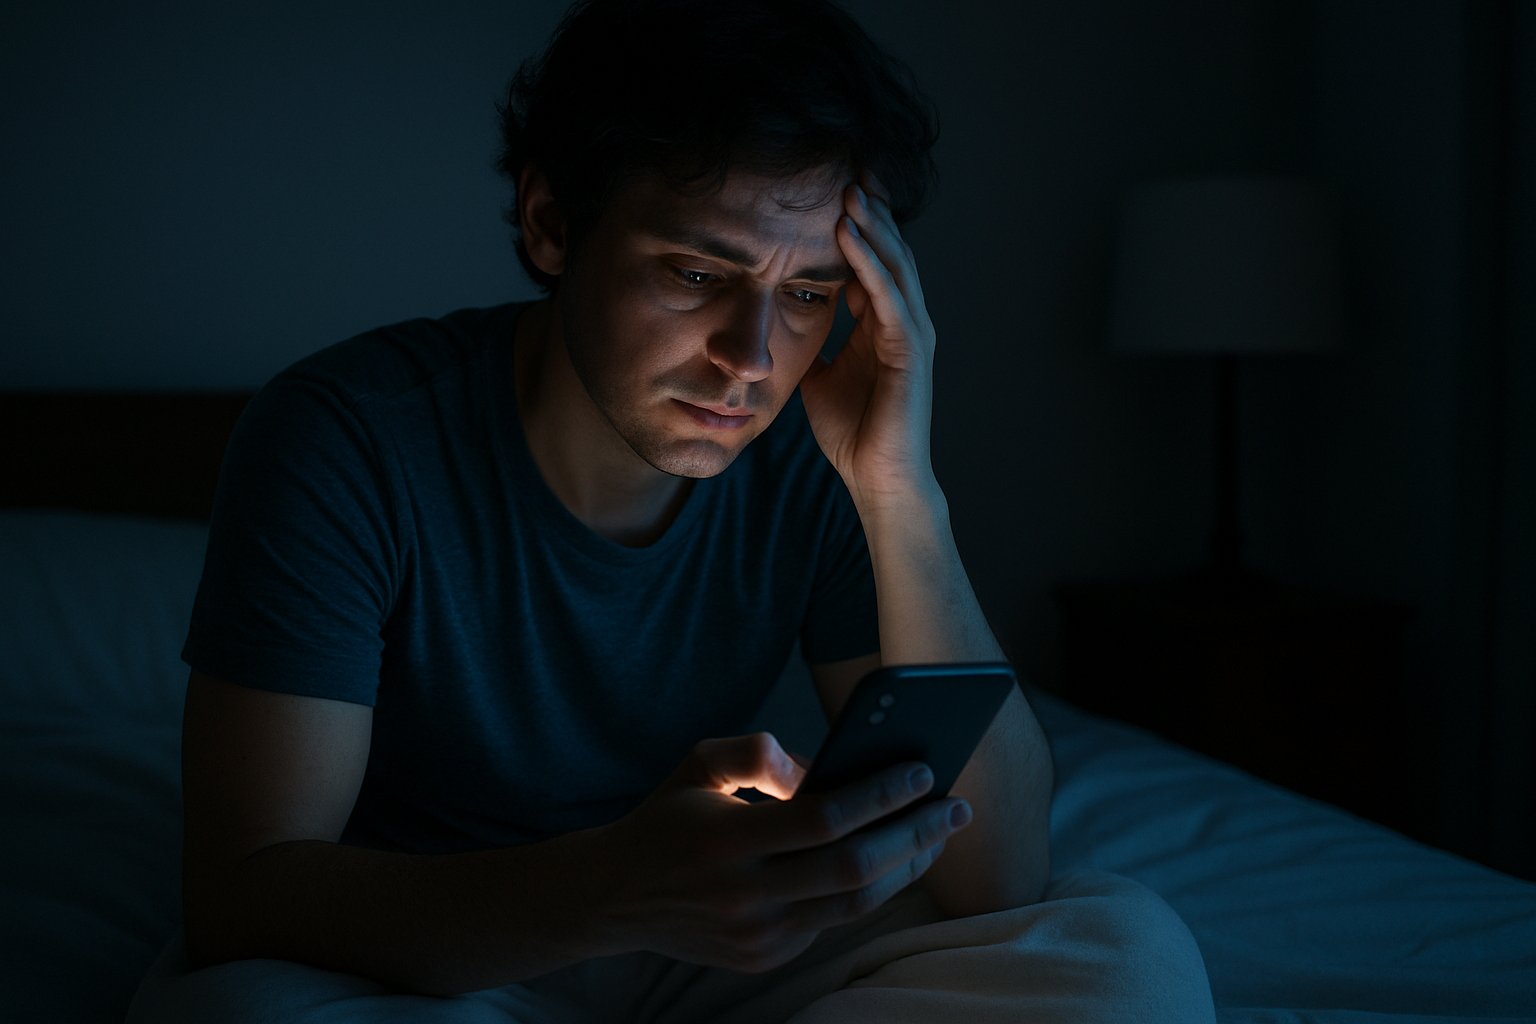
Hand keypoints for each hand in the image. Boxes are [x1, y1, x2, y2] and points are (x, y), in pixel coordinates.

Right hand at [588, 732, 969, 972]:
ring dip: (908, 868)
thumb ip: (756, 752)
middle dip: (916, 836)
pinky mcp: (764, 957)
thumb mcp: (698, 763)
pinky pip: (833, 921)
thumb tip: (819, 767)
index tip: (923, 771)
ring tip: (938, 833)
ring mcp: (756, 935)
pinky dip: (872, 889)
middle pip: (854, 870)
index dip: (880, 795)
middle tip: (958, 807)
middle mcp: (744, 895)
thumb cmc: (669, 816)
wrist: (615, 897)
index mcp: (726, 839)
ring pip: (855, 905)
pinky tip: (896, 860)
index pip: (824, 819)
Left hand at [799, 172, 938, 509]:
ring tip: (849, 190)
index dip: (855, 227)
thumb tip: (779, 328)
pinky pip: (889, 296)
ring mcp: (911, 334)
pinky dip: (869, 263)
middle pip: (889, 252)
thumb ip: (810, 347)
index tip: (830, 191)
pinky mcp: (911, 351)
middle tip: (848, 168)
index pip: (870, 262)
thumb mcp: (818, 377)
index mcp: (881, 324)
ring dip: (872, 226)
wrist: (876, 479)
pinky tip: (849, 235)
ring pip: (894, 265)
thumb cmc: (852, 433)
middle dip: (870, 212)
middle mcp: (902, 321)